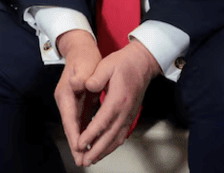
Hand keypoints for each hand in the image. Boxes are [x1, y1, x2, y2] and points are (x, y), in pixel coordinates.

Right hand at [55, 30, 102, 165]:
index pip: (69, 117)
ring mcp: (70, 103)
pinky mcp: (77, 104)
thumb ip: (81, 76)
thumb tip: (77, 83)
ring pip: (75, 127)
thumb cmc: (84, 58)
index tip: (80, 147)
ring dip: (79, 143)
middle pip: (70, 126)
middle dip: (76, 144)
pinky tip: (89, 144)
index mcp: (66, 93)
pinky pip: (80, 122)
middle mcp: (65, 100)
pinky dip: (84, 134)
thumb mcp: (84, 65)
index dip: (75, 133)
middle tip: (82, 161)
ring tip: (85, 158)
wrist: (80, 50)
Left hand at [75, 40, 160, 165]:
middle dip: (97, 149)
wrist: (142, 63)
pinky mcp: (130, 116)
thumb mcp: (107, 65)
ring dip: (104, 150)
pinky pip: (121, 134)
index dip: (91, 134)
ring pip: (117, 138)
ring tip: (92, 159)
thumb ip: (96, 77)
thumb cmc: (123, 63)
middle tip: (85, 160)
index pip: (102, 121)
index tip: (80, 144)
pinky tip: (104, 149)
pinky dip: (112, 145)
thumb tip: (86, 86)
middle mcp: (125, 111)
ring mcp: (129, 115)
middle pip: (110, 135)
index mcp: (118, 99)